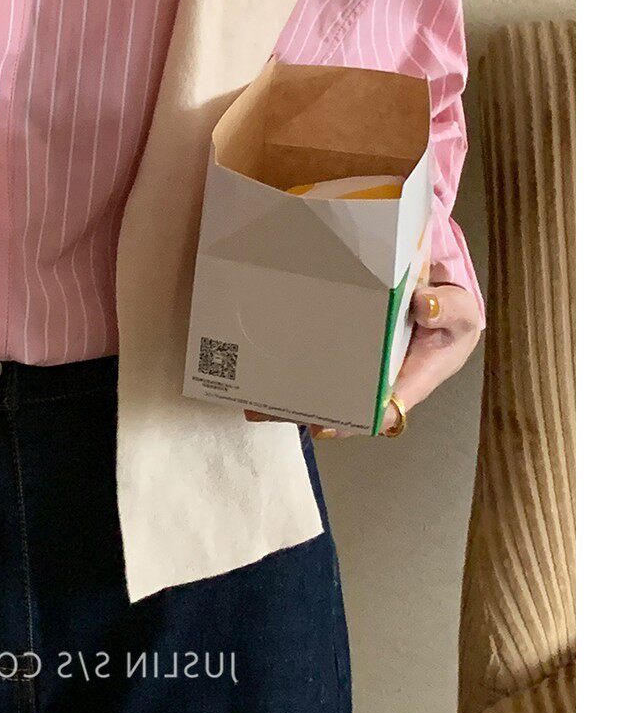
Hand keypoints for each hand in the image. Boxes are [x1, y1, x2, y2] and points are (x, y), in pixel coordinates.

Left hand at [244, 269, 484, 436]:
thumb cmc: (450, 310)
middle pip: (341, 405)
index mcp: (413, 379)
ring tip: (253, 403)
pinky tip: (258, 366)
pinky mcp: (346, 347)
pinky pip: (319, 359)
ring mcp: (360, 365)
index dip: (355, 420)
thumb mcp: (460, 309)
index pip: (384, 409)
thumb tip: (424, 307)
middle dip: (308, 410)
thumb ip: (451, 308)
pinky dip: (292, 364)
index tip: (326, 423)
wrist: (439, 289)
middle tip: (270, 412)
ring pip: (323, 387)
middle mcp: (380, 379)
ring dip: (292, 395)